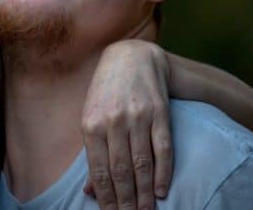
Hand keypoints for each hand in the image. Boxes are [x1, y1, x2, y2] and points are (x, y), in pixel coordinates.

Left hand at [81, 39, 172, 209]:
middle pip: (121, 171)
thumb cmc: (106, 91)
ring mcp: (138, 116)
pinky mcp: (160, 112)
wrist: (132, 57)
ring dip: (145, 193)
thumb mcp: (91, 117)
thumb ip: (92, 153)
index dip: (106, 197)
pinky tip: (163, 190)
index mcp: (92, 124)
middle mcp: (114, 121)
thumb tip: (89, 190)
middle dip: (126, 201)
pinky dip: (163, 172)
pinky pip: (163, 148)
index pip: (99, 171)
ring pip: (142, 163)